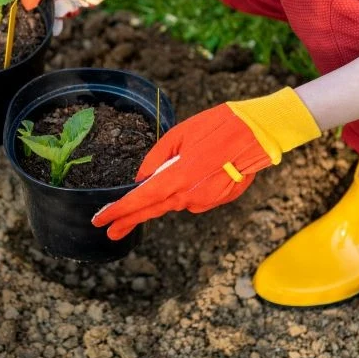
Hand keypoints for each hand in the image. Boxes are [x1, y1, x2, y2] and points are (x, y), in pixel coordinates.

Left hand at [92, 88, 321, 239]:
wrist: (258, 134)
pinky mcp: (217, 201)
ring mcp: (204, 201)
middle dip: (129, 220)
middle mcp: (188, 196)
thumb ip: (157, 158)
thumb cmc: (217, 127)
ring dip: (168, 192)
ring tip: (185, 164)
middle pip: (152, 211)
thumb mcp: (178, 134)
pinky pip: (193, 197)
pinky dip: (189, 187)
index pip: (140, 201)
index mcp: (176, 178)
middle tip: (110, 230)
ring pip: (175, 200)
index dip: (118, 212)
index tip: (101, 221)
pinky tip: (203, 168)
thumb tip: (142, 178)